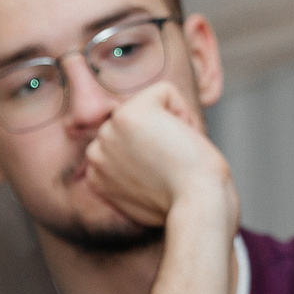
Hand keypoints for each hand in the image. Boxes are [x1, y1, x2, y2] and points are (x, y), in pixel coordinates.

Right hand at [83, 80, 236, 229]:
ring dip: (171, 125)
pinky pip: (165, 91)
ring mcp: (109, 131)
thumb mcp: (145, 194)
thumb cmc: (184, 203)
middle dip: (161, 137)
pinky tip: (183, 138)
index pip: (129, 141)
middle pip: (139, 122)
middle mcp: (96, 152)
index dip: (157, 155)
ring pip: (151, 105)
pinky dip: (183, 110)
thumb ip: (131, 173)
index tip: (165, 179)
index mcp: (96, 173)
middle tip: (174, 165)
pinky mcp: (129, 113)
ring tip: (178, 154)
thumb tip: (141, 155)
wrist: (197, 203)